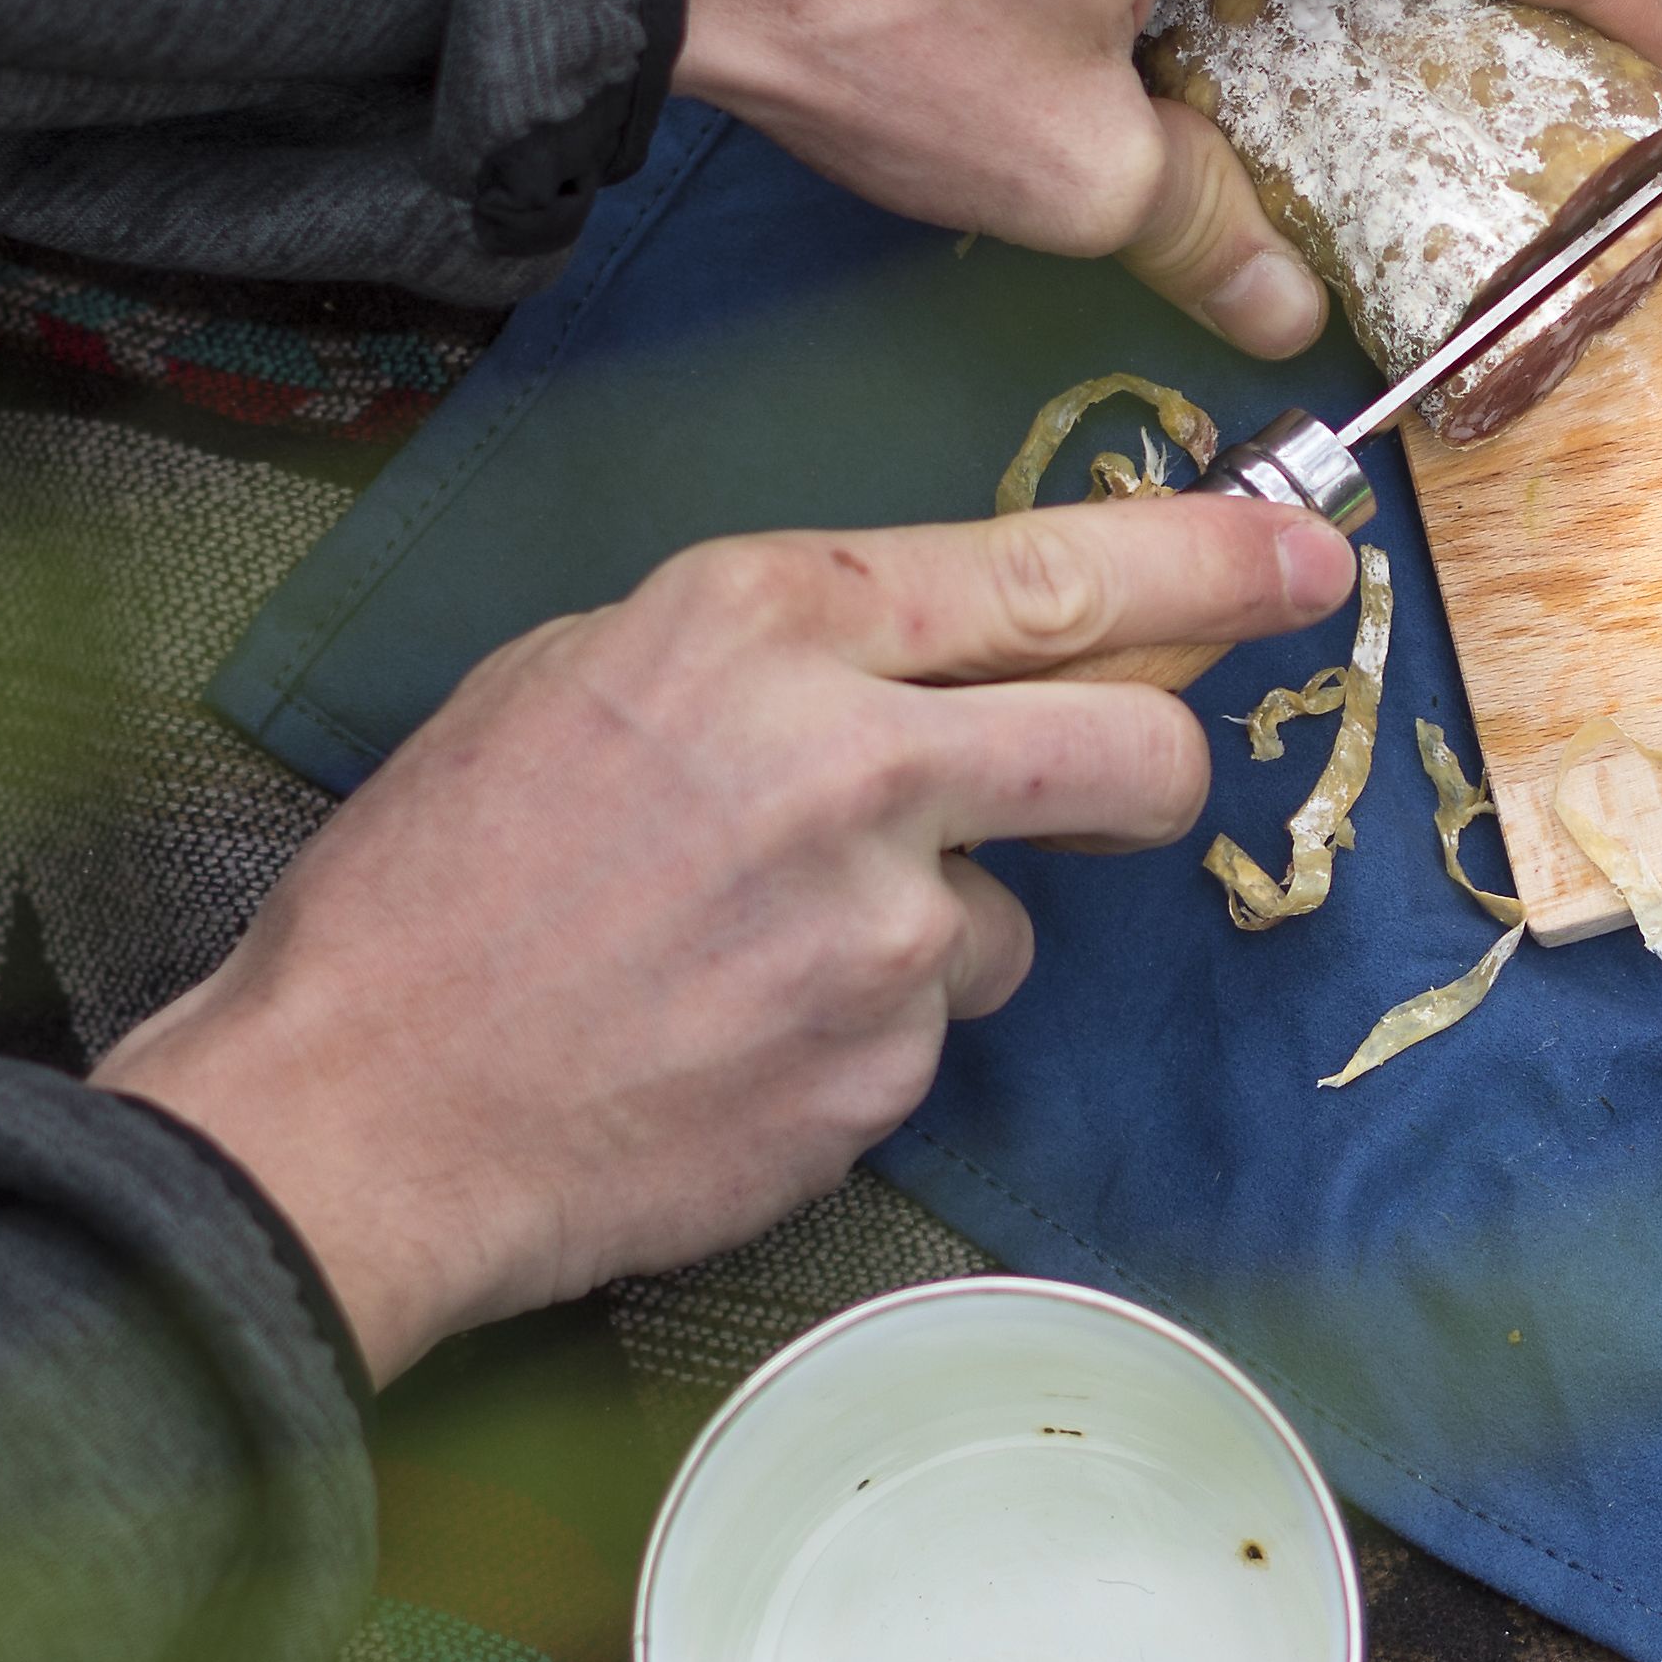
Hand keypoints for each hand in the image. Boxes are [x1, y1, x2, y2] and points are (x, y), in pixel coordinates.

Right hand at [103, 495, 1351, 1377]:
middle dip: (1166, 763)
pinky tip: (731, 1035)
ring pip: (1019, 912)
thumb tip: (956, 648)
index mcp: (769, 620)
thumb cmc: (437, 881)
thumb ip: (784, 649)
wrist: (356, 1109)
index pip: (1059, 571)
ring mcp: (881, 928)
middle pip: (1133, 744)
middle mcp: (853, 757)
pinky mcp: (881, 1068)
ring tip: (762, 951)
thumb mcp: (582, 673)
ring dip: (941, 927)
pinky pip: (933, 1028)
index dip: (1213, 562)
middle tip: (1138, 785)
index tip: (1305, 552)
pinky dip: (861, 1030)